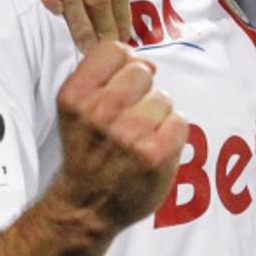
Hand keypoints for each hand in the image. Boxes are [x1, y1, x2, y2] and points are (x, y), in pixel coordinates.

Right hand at [51, 41, 186, 232]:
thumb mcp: (76, 108)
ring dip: (157, 116)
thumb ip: (103, 76)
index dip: (124, 64)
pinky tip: (154, 149)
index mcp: (75, 96)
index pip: (114, 49)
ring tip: (139, 138)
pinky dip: (172, 135)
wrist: (86, 206)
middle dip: (141, 91)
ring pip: (163, 98)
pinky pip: (180, 122)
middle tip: (129, 118)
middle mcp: (98, 111)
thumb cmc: (87, 151)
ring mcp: (128, 133)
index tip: (119, 85)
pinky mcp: (154, 154)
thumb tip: (144, 62)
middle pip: (143, 71)